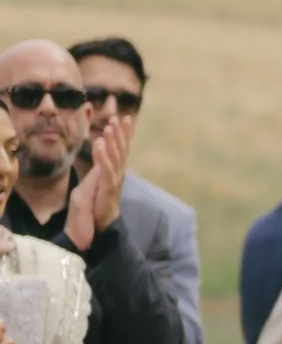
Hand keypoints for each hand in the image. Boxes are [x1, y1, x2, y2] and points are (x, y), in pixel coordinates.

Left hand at [65, 109, 127, 247]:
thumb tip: (102, 152)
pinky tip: (100, 143)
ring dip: (112, 140)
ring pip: (115, 156)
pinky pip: (106, 169)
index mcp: (115, 172)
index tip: (124, 118)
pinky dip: (103, 155)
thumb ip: (100, 167)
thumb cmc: (96, 205)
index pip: (121, 149)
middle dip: (120, 133)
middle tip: (119, 117)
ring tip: (109, 126)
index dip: (123, 134)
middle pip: (121, 150)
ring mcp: (114, 181)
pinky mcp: (108, 188)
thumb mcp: (96, 182)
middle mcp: (118, 174)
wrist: (98, 227)